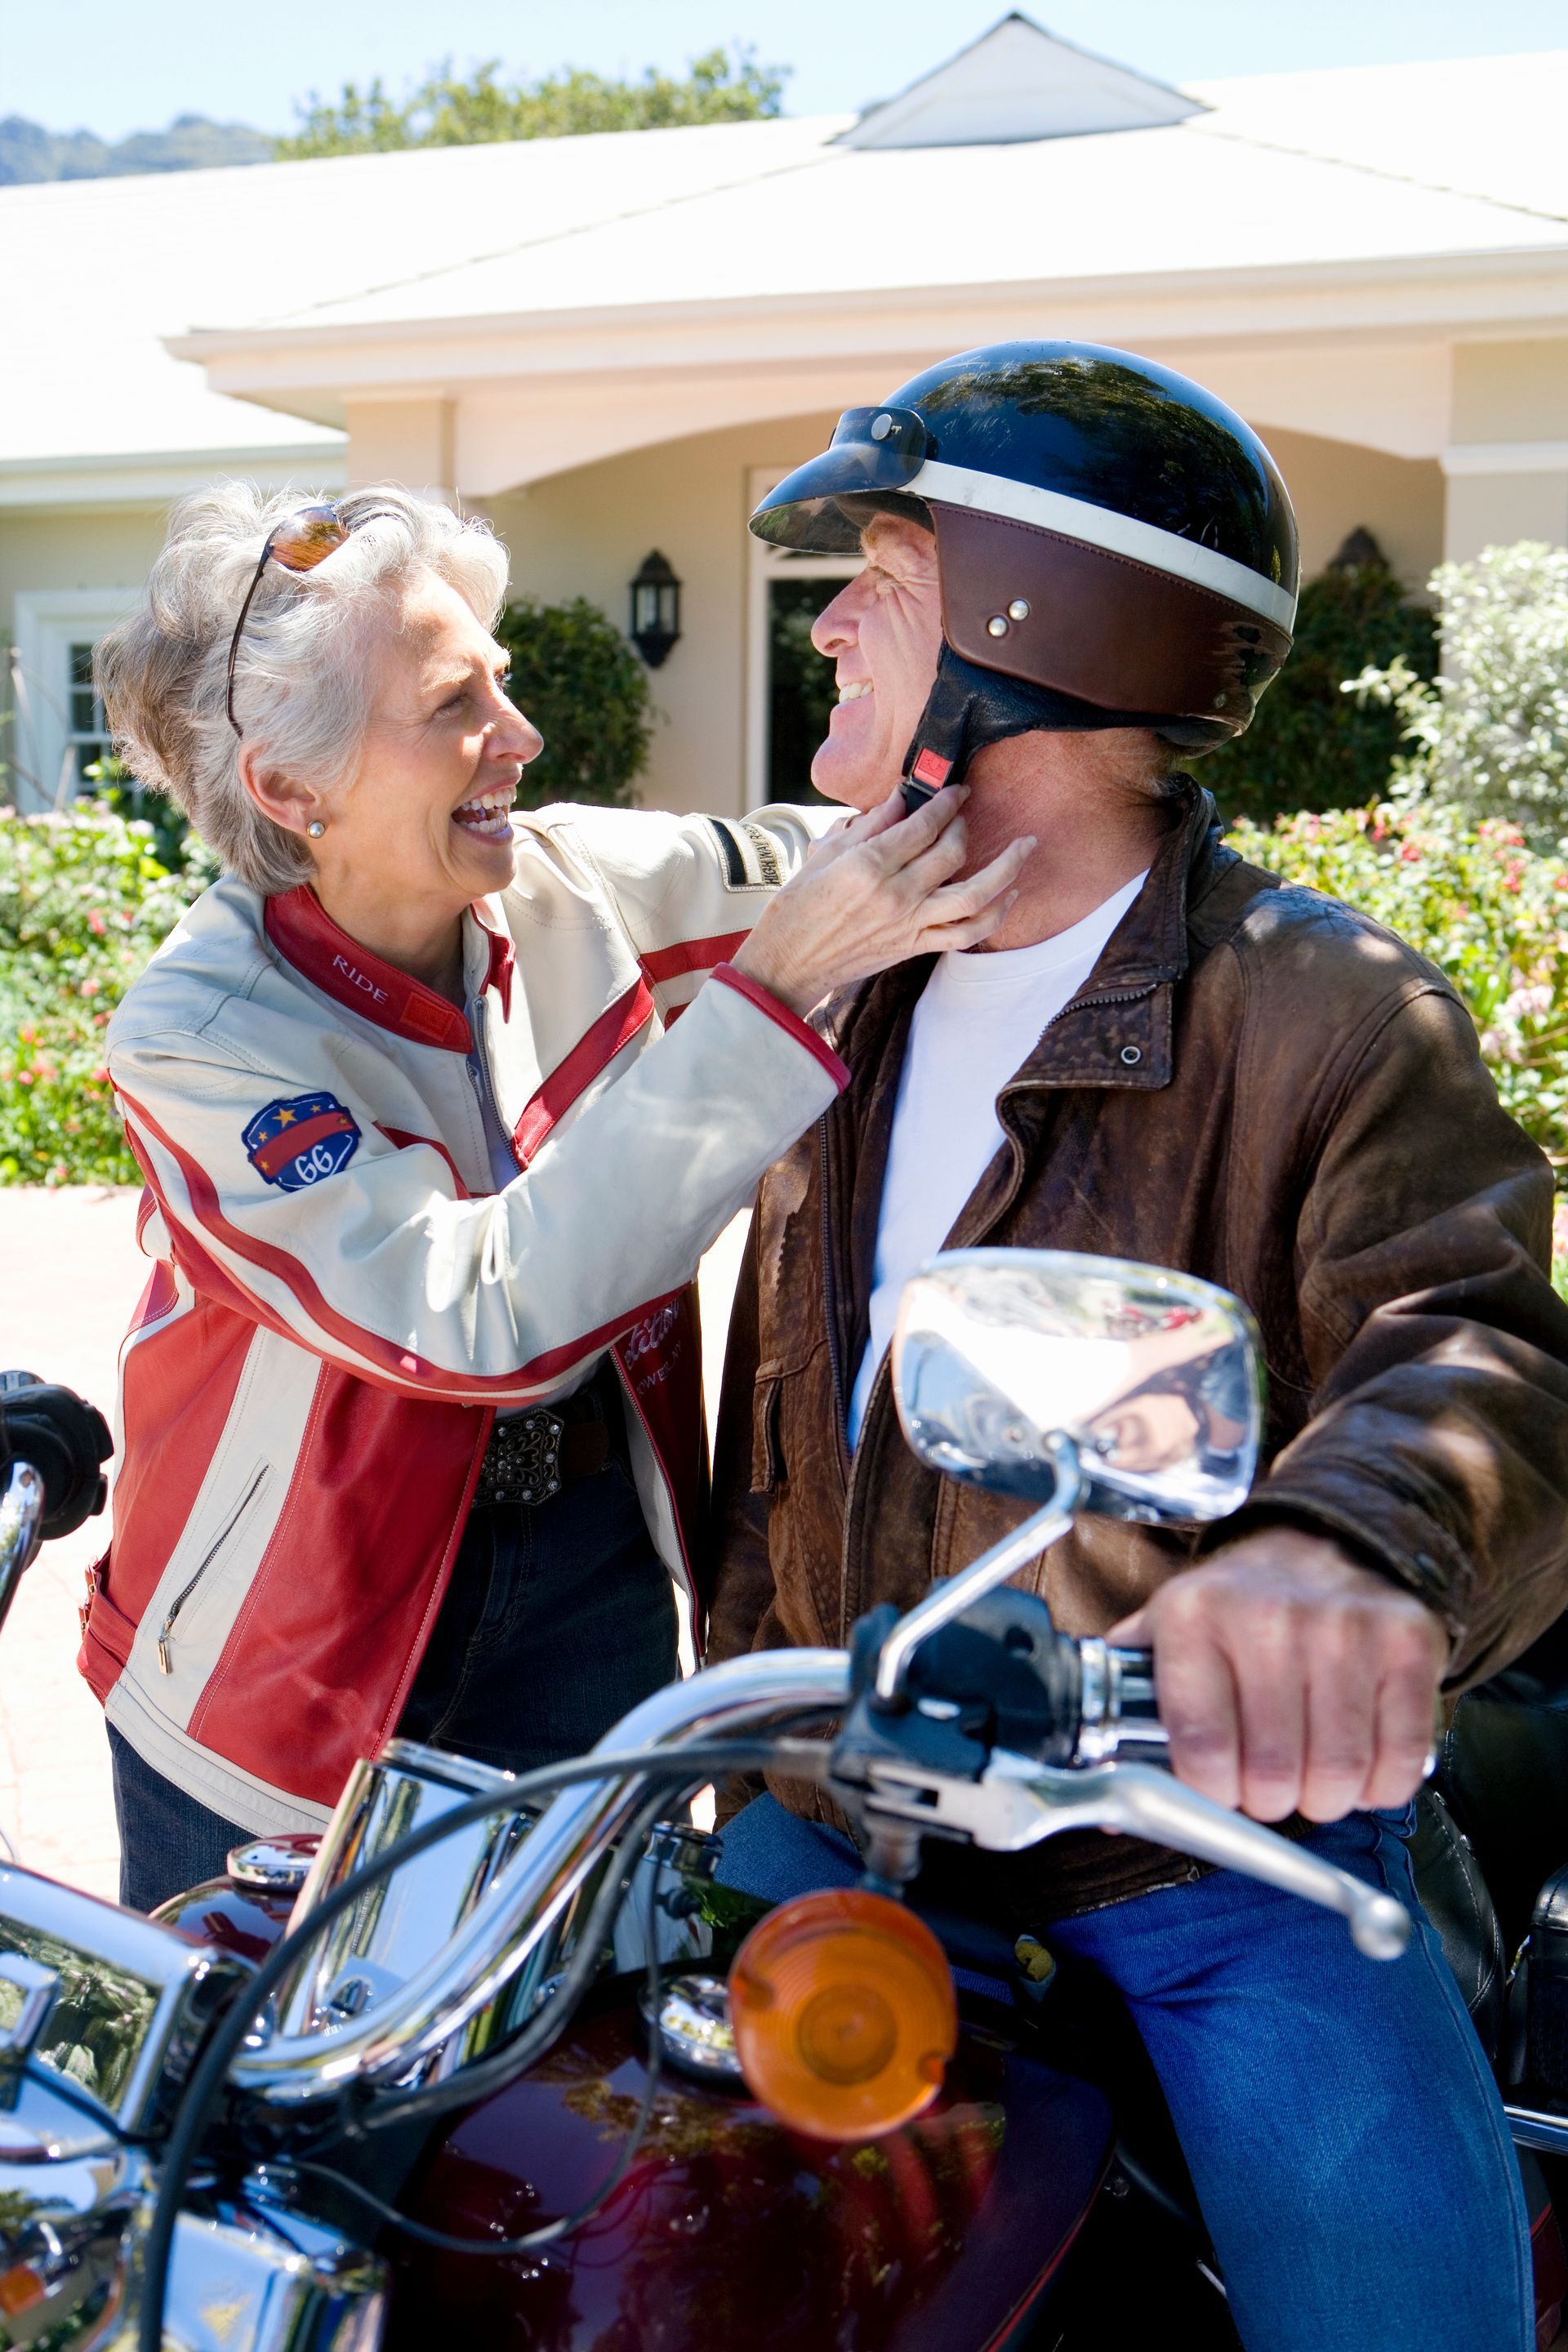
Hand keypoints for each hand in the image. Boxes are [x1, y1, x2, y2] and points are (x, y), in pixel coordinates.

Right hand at [731, 786, 1032, 1017]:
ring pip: (974, 894)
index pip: (921, 825)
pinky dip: (994, 914)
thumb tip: (899, 801)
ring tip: (1025, 846)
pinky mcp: (915, 946)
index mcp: (866, 866)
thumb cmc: (796, 910)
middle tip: (965, 809)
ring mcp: (910, 924)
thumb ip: (865, 827)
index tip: (956, 789)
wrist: (788, 966)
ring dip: (1006, 868)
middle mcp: (895, 895)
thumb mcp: (822, 856)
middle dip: (963, 823)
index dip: (945, 802)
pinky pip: (967, 933)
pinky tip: (1008, 895)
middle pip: (951, 851)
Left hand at [1108, 1528, 1445, 1823]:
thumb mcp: (1169, 1633)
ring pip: (1337, 1776)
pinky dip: (1379, 1785)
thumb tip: (1107, 1809)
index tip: (1220, 1787)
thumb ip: (1133, 1710)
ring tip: (1311, 1772)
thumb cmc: (1240, 1608)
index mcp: (1192, 1616)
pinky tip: (1360, 1759)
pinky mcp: (1406, 1643)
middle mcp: (1267, 1617)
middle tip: (1268, 1781)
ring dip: (1324, 1797)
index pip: (1200, 1748)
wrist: (1324, 1539)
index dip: (1212, 1792)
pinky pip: (1398, 1762)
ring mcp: (1344, 1628)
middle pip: (1271, 1774)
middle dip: (1268, 1800)